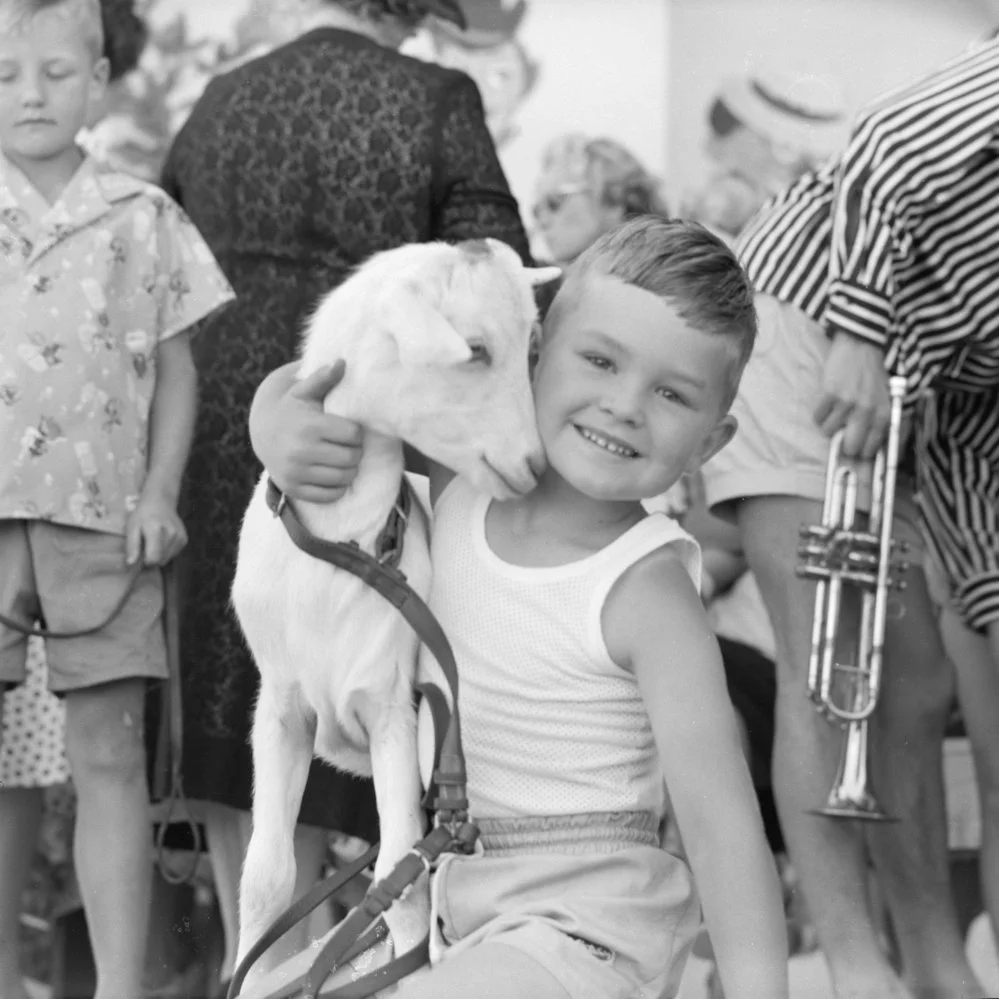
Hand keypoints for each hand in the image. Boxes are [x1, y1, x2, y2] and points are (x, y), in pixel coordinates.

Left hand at [125, 491, 186, 565]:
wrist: (161, 501)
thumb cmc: (143, 514)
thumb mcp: (131, 527)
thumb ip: (132, 546)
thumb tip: (131, 564)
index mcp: (156, 530)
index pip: (153, 559)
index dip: (144, 562)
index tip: (139, 556)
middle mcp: (172, 534)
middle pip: (160, 561)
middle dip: (151, 558)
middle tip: (145, 546)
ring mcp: (180, 537)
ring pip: (167, 559)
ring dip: (159, 555)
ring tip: (154, 542)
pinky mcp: (184, 539)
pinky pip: (173, 554)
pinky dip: (166, 551)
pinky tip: (162, 540)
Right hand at [248, 359, 363, 503]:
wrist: (261, 433)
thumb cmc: (291, 409)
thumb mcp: (303, 391)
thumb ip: (323, 378)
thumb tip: (342, 362)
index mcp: (309, 426)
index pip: (354, 435)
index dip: (356, 432)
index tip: (349, 429)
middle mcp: (302, 451)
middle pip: (352, 458)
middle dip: (354, 451)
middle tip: (348, 445)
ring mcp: (297, 473)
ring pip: (344, 478)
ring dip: (349, 469)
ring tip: (342, 458)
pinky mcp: (294, 489)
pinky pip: (331, 495)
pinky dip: (338, 487)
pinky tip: (332, 473)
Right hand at [813, 333, 890, 458]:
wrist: (860, 347)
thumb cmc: (872, 375)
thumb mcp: (886, 399)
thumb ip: (880, 423)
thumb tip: (868, 450)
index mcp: (884, 414)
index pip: (871, 449)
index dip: (861, 453)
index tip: (856, 451)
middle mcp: (867, 411)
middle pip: (850, 447)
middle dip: (844, 446)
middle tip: (841, 437)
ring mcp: (847, 403)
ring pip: (828, 432)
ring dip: (829, 425)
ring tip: (835, 412)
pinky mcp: (829, 395)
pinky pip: (817, 418)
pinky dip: (819, 414)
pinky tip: (827, 403)